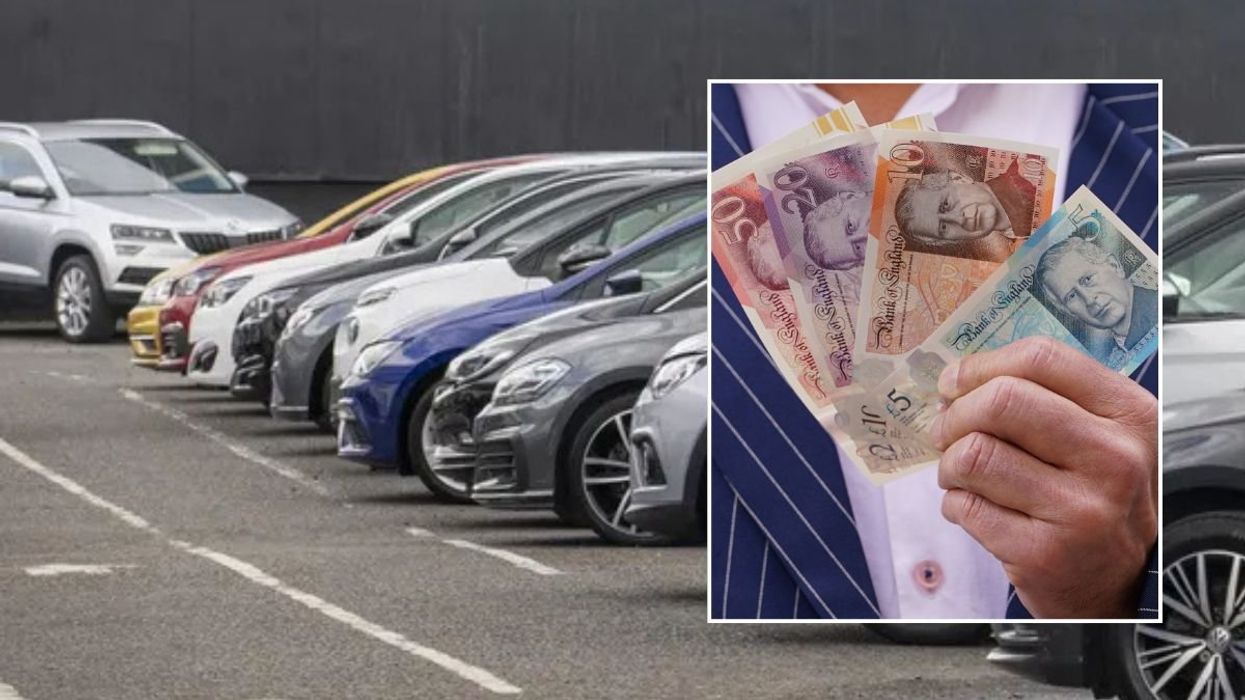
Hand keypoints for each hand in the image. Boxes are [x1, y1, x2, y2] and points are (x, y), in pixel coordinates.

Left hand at [930, 337, 1156, 617]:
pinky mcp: (1043, 553)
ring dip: (950, 463)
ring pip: (975, 454)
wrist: (1116, 586)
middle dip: (955, 414)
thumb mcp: (1100, 438)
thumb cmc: (1094, 497)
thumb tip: (957, 380)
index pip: (1041, 359)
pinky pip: (966, 506)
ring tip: (959, 474)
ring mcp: (1082, 510)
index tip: (953, 382)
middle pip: (1002, 401)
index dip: (982, 365)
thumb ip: (1046, 398)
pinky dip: (955, 503)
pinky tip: (972, 508)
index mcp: (1130, 416)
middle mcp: (1116, 459)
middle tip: (943, 431)